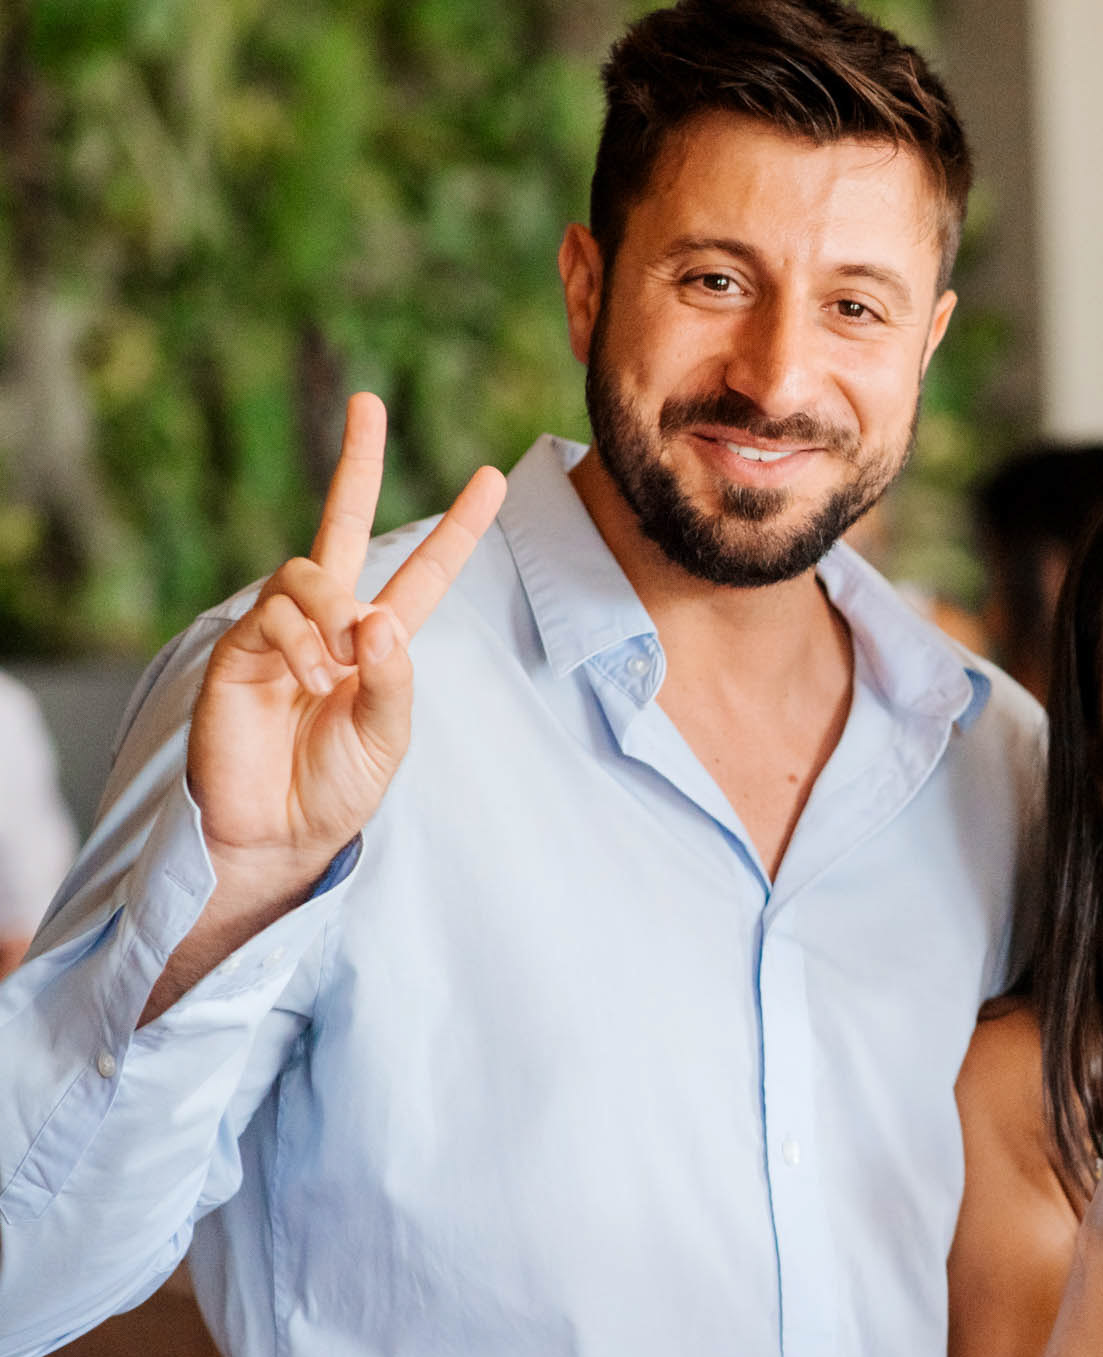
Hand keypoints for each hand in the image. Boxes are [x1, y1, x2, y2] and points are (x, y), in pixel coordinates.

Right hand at [188, 394, 505, 896]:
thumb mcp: (388, 736)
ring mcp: (281, 632)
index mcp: (379, 643)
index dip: (457, 527)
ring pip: (309, 571)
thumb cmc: (334, 788)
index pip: (423, 571)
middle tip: (369, 403)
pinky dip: (303, 641)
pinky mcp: (238, 651)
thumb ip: (394, 678)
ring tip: (340, 668)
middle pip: (342, 524)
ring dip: (334, 612)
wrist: (277, 835)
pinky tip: (312, 678)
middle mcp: (329, 624)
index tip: (492, 478)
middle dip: (356, 462)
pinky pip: (274, 614)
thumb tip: (376, 617)